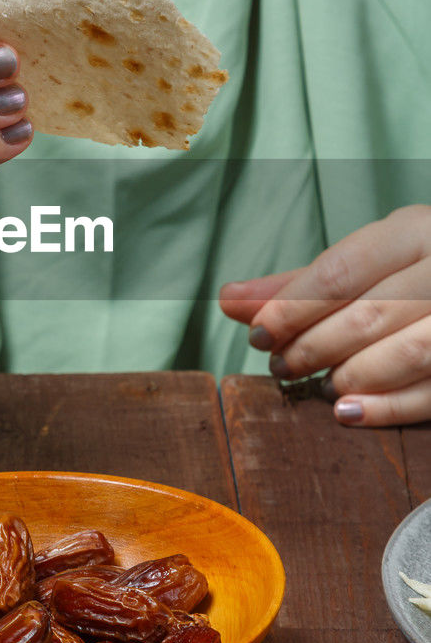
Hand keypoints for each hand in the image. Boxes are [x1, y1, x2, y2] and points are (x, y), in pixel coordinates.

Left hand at [219, 206, 430, 426]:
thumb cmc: (414, 273)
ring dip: (349, 376)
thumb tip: (230, 300)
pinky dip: (387, 408)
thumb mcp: (365, 263)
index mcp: (416, 232)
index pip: (340, 272)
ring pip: (405, 354)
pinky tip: (349, 411)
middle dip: (313, 347)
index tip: (258, 333)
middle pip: (367, 315)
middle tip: (281, 364)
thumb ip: (299, 285)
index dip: (291, 308)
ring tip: (319, 384)